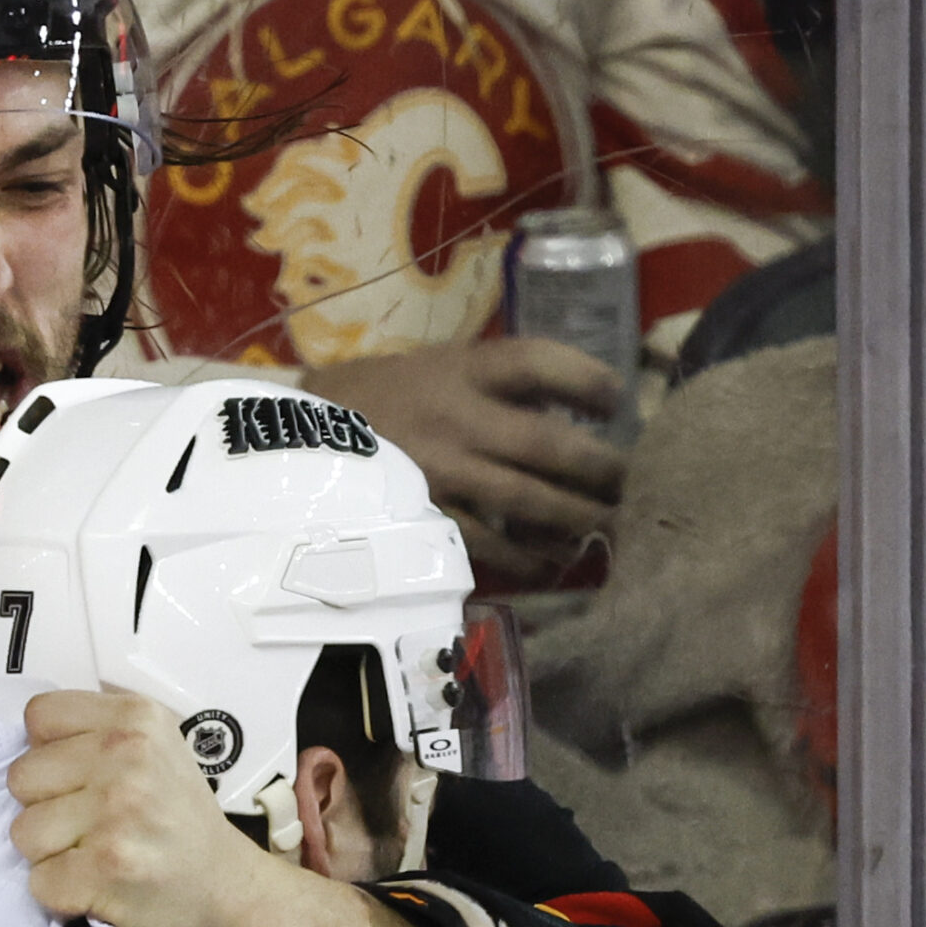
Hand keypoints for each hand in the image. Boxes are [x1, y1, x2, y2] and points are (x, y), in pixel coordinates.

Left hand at [4, 691, 278, 926]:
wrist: (225, 885)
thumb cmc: (177, 813)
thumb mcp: (155, 743)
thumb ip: (97, 725)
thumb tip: (31, 731)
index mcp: (136, 718)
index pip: (38, 715)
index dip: (47, 750)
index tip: (78, 774)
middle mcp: (126, 757)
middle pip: (21, 777)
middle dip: (44, 805)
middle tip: (88, 822)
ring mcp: (116, 814)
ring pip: (22, 832)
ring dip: (49, 852)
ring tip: (92, 853)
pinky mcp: (105, 869)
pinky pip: (38, 881)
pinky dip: (60, 892)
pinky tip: (96, 883)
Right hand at [302, 339, 625, 581]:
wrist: (289, 440)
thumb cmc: (371, 401)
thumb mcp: (430, 368)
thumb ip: (491, 384)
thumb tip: (567, 411)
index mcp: (461, 370)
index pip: (541, 363)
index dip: (590, 381)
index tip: (616, 400)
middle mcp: (456, 418)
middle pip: (551, 445)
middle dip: (604, 470)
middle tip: (636, 486)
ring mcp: (439, 473)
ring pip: (528, 502)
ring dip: (576, 520)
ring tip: (606, 529)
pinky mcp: (421, 518)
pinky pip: (487, 545)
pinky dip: (527, 558)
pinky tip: (550, 563)